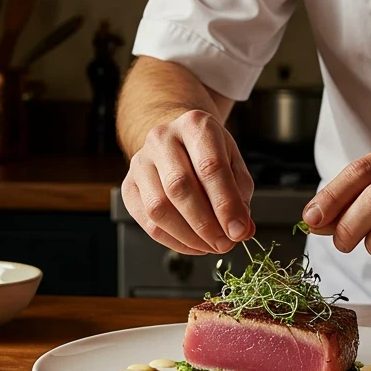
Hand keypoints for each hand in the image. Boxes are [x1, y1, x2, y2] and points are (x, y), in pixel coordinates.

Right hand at [122, 109, 255, 255]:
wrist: (177, 139)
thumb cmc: (209, 152)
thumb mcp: (233, 162)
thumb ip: (240, 194)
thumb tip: (241, 230)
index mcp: (194, 125)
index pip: (210, 166)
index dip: (226, 204)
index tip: (239, 231)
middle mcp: (162, 138)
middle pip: (179, 187)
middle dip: (206, 224)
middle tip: (226, 244)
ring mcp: (140, 161)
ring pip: (158, 208)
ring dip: (188, 236)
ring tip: (211, 246)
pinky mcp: (130, 186)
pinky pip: (147, 222)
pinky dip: (173, 241)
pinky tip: (193, 244)